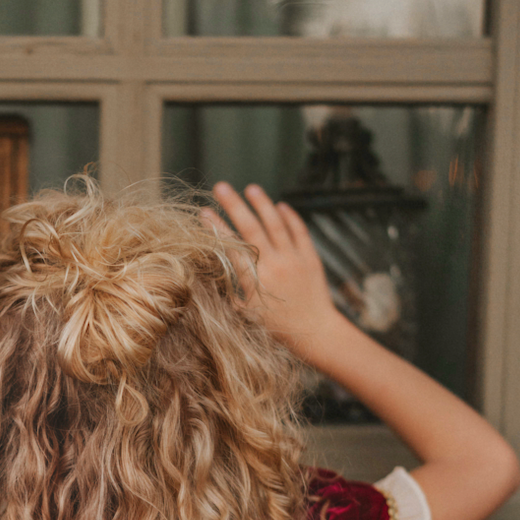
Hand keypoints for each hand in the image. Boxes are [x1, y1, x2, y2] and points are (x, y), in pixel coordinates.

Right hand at [202, 182, 340, 363]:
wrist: (315, 332)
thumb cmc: (277, 328)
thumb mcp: (245, 315)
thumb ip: (228, 293)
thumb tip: (207, 276)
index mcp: (255, 280)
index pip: (231, 246)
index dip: (216, 228)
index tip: (204, 212)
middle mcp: (275, 265)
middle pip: (251, 227)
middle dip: (234, 205)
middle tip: (220, 187)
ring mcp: (294, 259)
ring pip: (276, 223)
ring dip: (263, 204)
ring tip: (251, 188)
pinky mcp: (310, 258)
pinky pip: (299, 231)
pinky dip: (290, 217)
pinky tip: (280, 206)